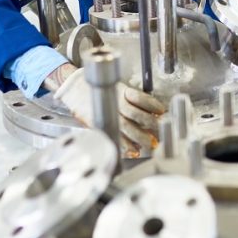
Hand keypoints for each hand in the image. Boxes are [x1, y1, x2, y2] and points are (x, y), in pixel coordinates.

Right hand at [52, 68, 166, 158]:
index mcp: (121, 91)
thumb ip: (133, 99)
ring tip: (151, 143)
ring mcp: (106, 114)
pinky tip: (134, 150)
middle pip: (134, 114)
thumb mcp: (118, 88)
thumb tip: (153, 112)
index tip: (162, 110)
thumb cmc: (100, 88)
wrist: (74, 89)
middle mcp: (114, 102)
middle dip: (149, 123)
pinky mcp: (100, 124)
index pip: (139, 97)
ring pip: (126, 126)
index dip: (151, 104)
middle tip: (161, 129)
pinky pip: (114, 135)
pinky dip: (125, 144)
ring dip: (139, 136)